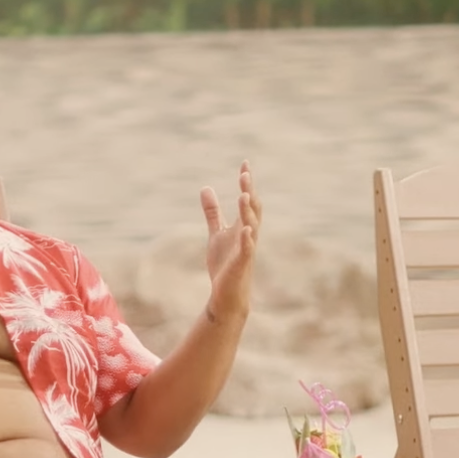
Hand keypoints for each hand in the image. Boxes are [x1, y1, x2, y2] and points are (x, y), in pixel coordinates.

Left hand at [199, 161, 261, 322]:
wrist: (227, 293)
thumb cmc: (225, 264)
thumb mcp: (216, 233)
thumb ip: (213, 212)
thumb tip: (206, 188)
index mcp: (242, 226)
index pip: (247, 200)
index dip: (247, 183)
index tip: (245, 163)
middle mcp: (248, 235)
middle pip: (252, 210)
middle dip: (249, 192)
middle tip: (245, 175)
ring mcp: (247, 249)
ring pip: (251, 227)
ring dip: (247, 211)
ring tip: (243, 195)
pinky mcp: (241, 264)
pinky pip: (247, 250)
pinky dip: (247, 239)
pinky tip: (245, 228)